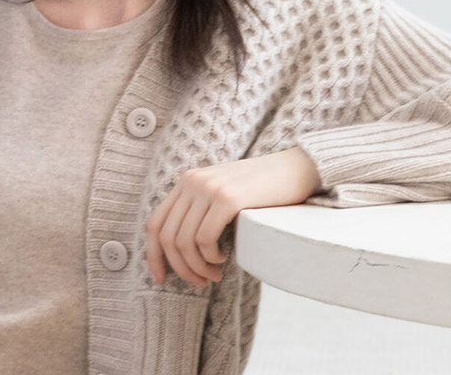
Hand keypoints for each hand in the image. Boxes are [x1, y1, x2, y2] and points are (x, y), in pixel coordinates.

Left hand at [144, 146, 321, 286]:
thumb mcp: (223, 194)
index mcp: (187, 182)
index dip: (153, 256)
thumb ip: (201, 210)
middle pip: (168, 237)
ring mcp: (208, 188)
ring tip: (215, 274)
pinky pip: (205, 238)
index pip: (155, 224)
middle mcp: (192, 182)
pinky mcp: (227, 198)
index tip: (161, 279)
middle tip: (201, 282)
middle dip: (181, 269)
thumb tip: (183, 252)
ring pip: (185, 242)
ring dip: (198, 267)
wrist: (297, 168)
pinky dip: (211, 257)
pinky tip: (224, 258)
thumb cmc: (263, 190)